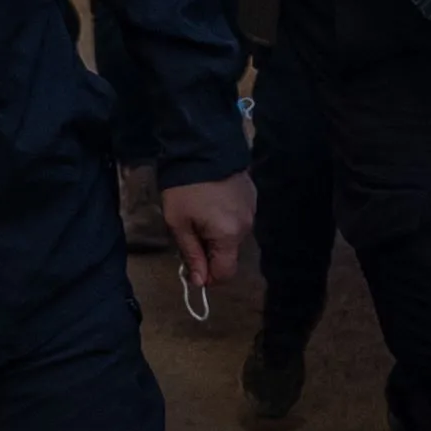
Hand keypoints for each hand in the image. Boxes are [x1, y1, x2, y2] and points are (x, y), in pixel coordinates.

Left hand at [159, 172, 255, 288]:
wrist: (201, 148)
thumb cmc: (184, 188)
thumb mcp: (179, 223)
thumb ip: (191, 254)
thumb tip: (199, 282)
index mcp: (229, 235)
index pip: (225, 272)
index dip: (209, 277)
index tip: (193, 270)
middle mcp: (246, 225)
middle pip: (229, 253)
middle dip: (210, 251)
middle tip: (189, 233)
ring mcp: (252, 209)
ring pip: (233, 236)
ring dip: (217, 234)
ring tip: (199, 214)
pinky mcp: (251, 196)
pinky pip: (238, 218)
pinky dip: (225, 219)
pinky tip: (212, 203)